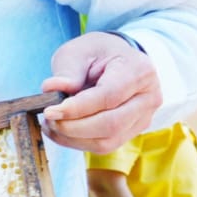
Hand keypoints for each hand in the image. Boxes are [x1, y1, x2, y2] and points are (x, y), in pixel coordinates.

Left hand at [41, 32, 160, 152]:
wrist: (116, 60)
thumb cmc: (96, 53)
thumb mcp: (78, 52)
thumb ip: (67, 71)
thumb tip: (51, 89)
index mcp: (139, 70)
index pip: (108, 96)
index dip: (77, 108)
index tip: (49, 111)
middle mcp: (149, 97)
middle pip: (111, 124)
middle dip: (73, 127)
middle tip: (48, 119)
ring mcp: (144, 117)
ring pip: (108, 141)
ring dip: (73, 138)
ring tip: (51, 125)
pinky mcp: (133, 131)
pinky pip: (106, 145)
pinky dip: (78, 142)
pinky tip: (61, 131)